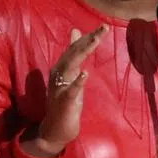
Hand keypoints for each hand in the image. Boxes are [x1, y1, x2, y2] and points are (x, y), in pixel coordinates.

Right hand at [28, 25, 108, 156]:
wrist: (54, 130)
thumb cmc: (65, 103)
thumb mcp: (71, 77)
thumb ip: (73, 57)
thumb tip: (76, 32)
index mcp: (61, 69)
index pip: (74, 49)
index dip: (87, 37)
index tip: (103, 27)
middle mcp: (58, 75)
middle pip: (73, 54)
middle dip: (88, 40)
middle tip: (103, 29)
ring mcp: (60, 88)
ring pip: (70, 66)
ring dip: (82, 53)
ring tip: (95, 41)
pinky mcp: (64, 102)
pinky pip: (71, 91)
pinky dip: (77, 82)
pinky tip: (85, 74)